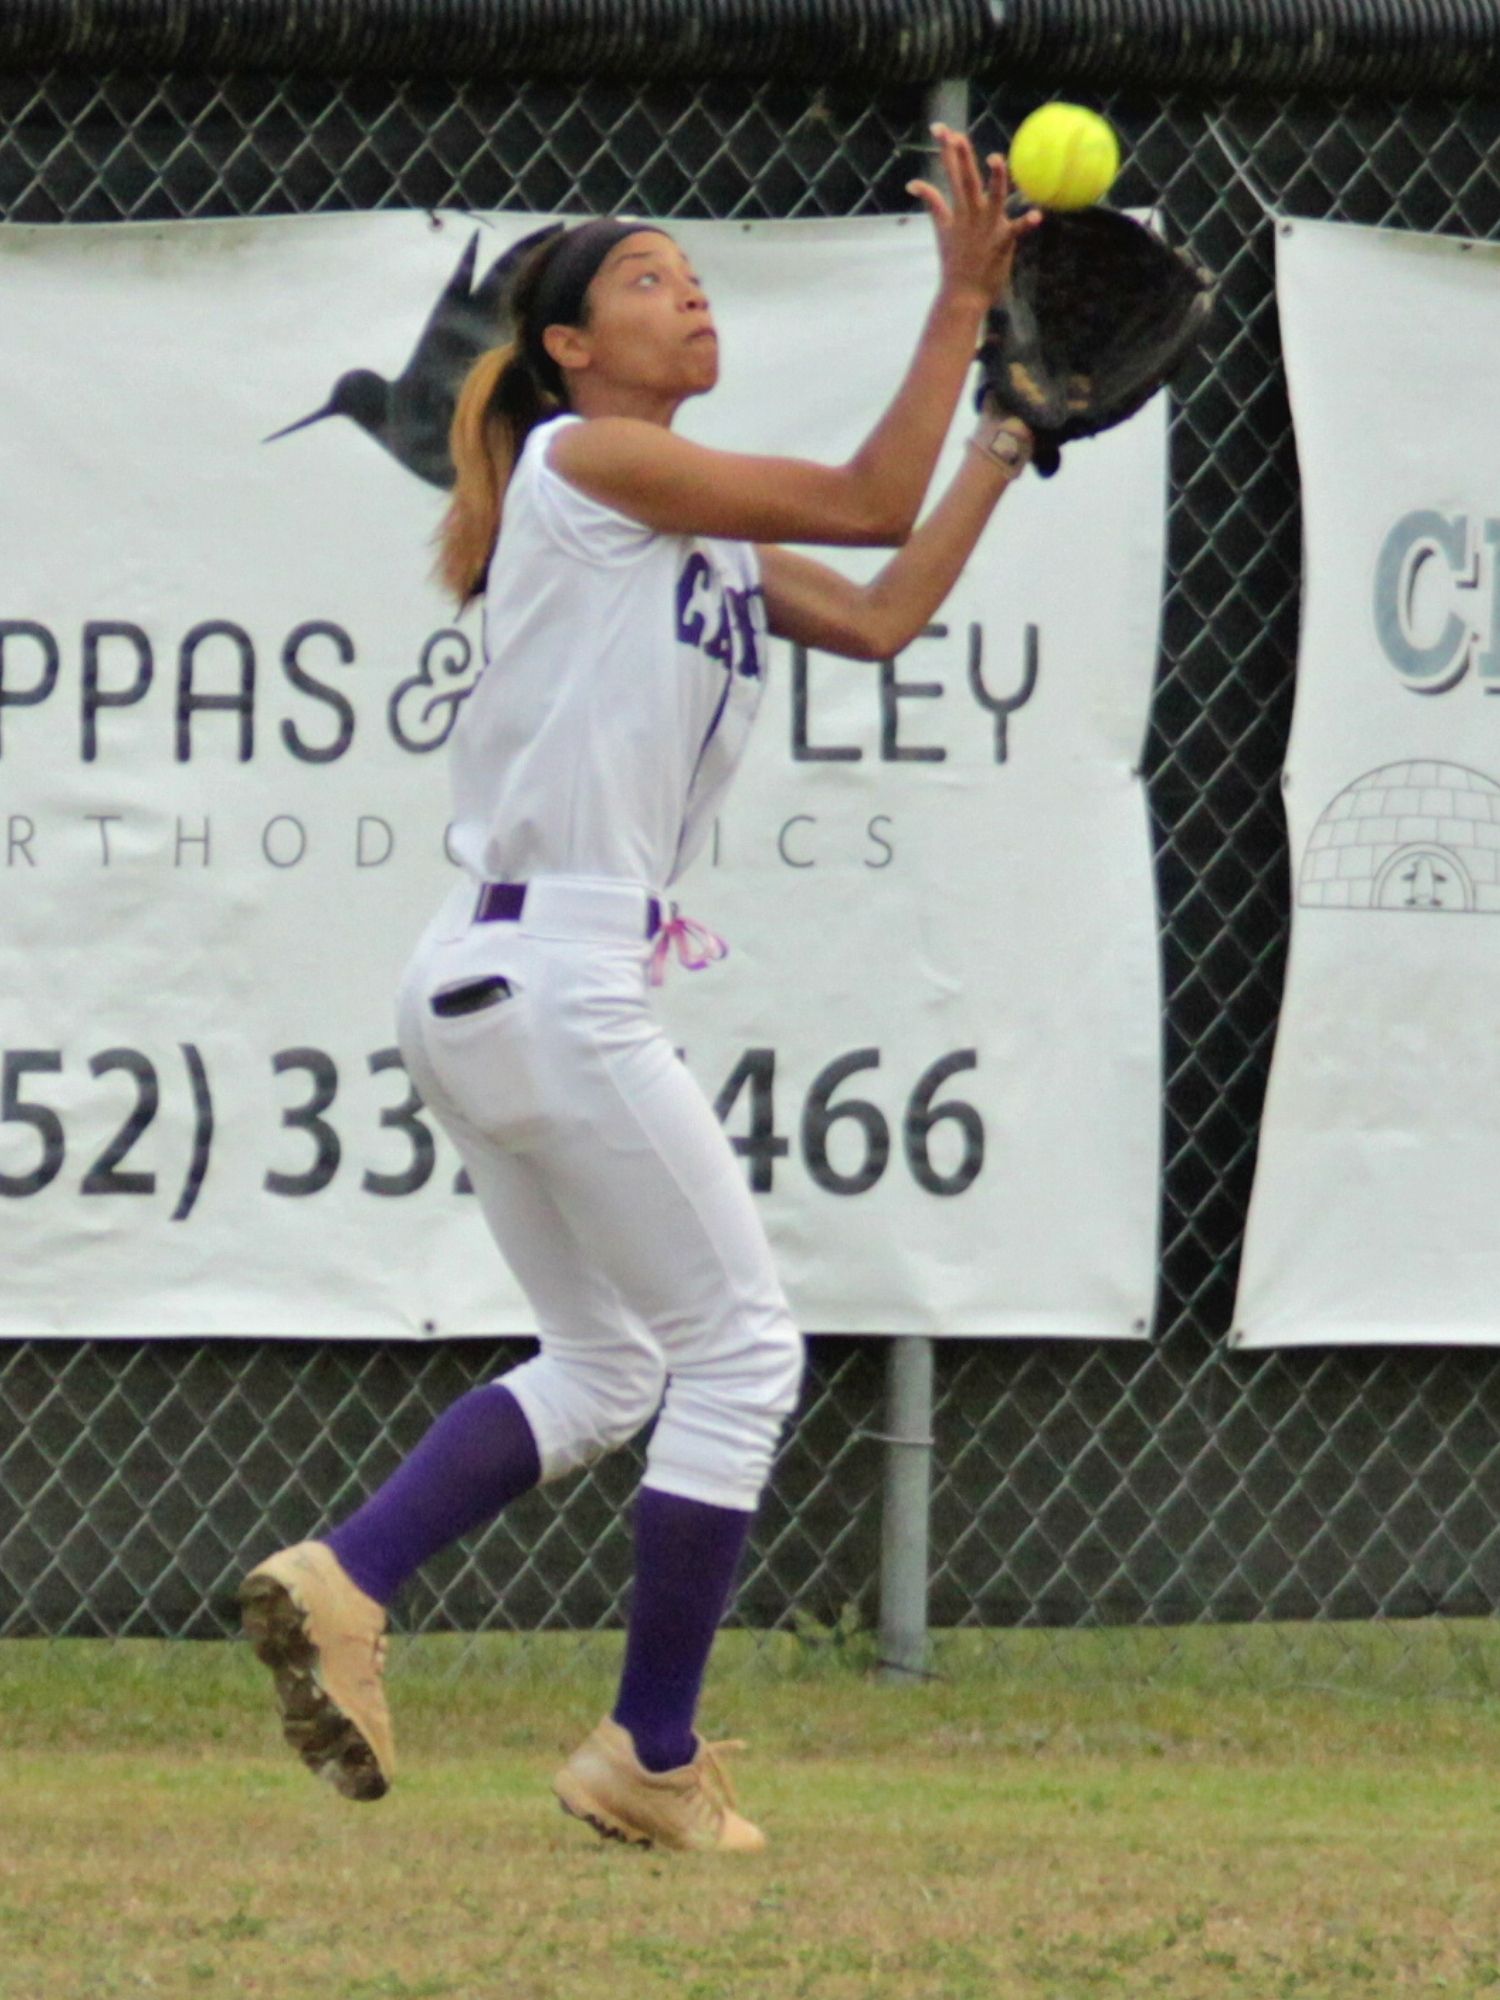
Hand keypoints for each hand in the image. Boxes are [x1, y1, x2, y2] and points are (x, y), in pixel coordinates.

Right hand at [907, 125, 1041, 310]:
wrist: (962, 295)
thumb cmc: (955, 263)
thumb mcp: (941, 229)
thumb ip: (932, 203)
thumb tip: (913, 183)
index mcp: (959, 209)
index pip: (951, 172)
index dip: (947, 149)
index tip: (940, 128)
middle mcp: (972, 214)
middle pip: (966, 179)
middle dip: (961, 156)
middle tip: (956, 135)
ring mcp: (987, 228)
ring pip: (993, 197)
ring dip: (994, 178)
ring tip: (994, 159)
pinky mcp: (1002, 243)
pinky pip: (1016, 230)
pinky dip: (1026, 223)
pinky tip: (1037, 215)